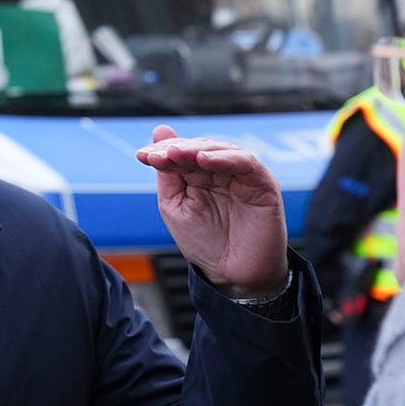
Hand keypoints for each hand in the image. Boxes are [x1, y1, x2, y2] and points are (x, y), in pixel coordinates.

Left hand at [136, 125, 287, 298]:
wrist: (233, 275)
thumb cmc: (205, 243)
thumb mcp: (175, 205)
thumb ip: (168, 172)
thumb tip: (160, 130)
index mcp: (198, 175)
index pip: (180, 153)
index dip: (161, 151)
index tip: (142, 156)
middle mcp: (221, 171)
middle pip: (198, 147)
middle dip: (176, 149)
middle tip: (158, 155)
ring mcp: (242, 175)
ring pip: (221, 149)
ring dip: (197, 149)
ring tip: (177, 154)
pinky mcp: (262, 183)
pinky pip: (245, 162)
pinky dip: (224, 158)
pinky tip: (204, 160)